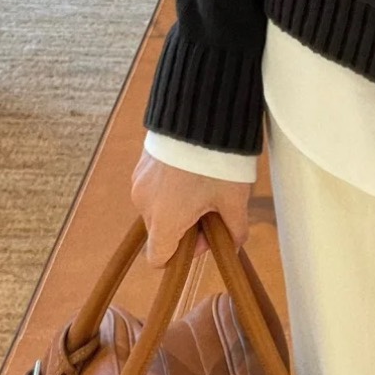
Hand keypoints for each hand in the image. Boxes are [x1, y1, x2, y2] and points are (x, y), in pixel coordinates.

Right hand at [131, 148, 252, 269]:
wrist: (200, 116)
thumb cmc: (218, 164)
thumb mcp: (234, 200)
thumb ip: (234, 230)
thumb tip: (233, 246)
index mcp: (164, 221)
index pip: (157, 259)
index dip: (182, 254)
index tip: (204, 234)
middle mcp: (144, 205)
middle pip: (160, 231)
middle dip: (185, 226)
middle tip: (211, 205)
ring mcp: (139, 182)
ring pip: (157, 208)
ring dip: (177, 205)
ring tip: (202, 183)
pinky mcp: (141, 164)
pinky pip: (153, 186)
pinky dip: (170, 186)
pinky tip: (191, 169)